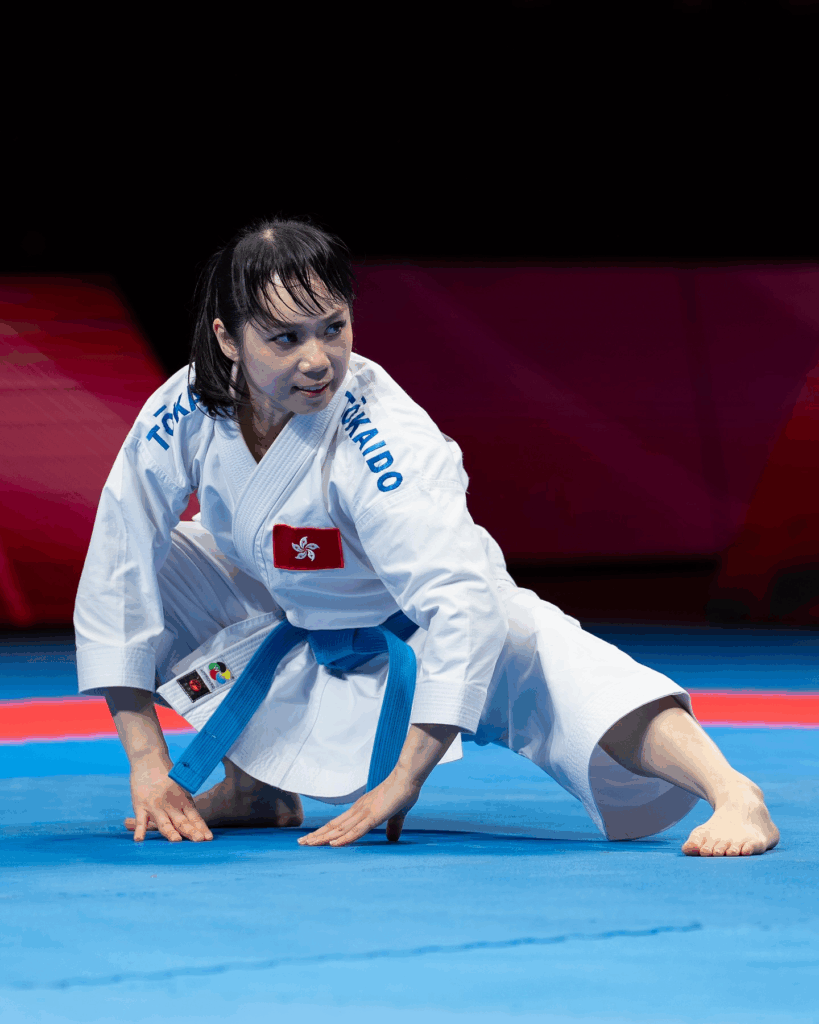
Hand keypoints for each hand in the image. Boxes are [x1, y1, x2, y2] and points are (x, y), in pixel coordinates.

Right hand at [127, 759, 212, 842]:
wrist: (149, 760)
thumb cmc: (167, 778)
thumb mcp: (181, 789)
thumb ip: (186, 806)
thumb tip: (197, 822)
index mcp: (183, 801)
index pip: (194, 817)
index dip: (201, 827)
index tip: (208, 838)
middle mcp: (171, 805)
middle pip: (182, 822)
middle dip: (191, 832)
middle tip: (199, 840)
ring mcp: (155, 806)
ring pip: (164, 822)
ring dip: (170, 832)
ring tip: (176, 840)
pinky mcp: (140, 805)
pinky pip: (140, 820)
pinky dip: (139, 830)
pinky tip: (140, 839)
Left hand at [297, 771, 421, 846]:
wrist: (408, 778)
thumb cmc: (403, 792)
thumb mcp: (396, 814)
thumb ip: (392, 826)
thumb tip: (392, 839)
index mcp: (361, 810)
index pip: (338, 824)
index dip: (325, 832)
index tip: (312, 838)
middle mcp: (358, 811)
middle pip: (333, 826)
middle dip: (317, 835)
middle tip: (300, 843)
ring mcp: (364, 813)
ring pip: (340, 829)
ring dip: (323, 838)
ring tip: (308, 844)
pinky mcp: (373, 816)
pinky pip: (357, 830)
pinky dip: (344, 838)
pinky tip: (333, 845)